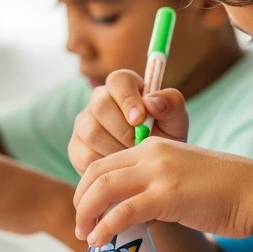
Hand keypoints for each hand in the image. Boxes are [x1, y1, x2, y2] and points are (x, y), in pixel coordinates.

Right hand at [68, 70, 188, 174]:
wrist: (152, 170)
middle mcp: (99, 101)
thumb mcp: (176, 123)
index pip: (118, 80)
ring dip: (116, 149)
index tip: (140, 119)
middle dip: (123, 129)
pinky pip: (86, 156)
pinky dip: (106, 165)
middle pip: (100, 105)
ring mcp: (84, 124)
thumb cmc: (165, 139)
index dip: (127, 98)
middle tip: (140, 144)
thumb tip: (152, 101)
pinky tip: (121, 168)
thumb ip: (171, 105)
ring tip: (134, 158)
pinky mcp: (76, 148)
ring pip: (91, 132)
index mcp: (124, 87)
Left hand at [73, 136, 252, 246]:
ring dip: (86, 214)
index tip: (87, 211)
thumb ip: (157, 187)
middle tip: (80, 226)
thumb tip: (135, 213)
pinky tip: (99, 240)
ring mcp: (159, 173)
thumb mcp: (183, 179)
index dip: (87, 187)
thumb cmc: (226, 192)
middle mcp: (151, 154)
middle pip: (97, 173)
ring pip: (103, 189)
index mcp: (154, 147)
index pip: (105, 163)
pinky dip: (105, 226)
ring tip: (84, 235)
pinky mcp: (167, 195)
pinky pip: (123, 211)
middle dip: (81, 201)